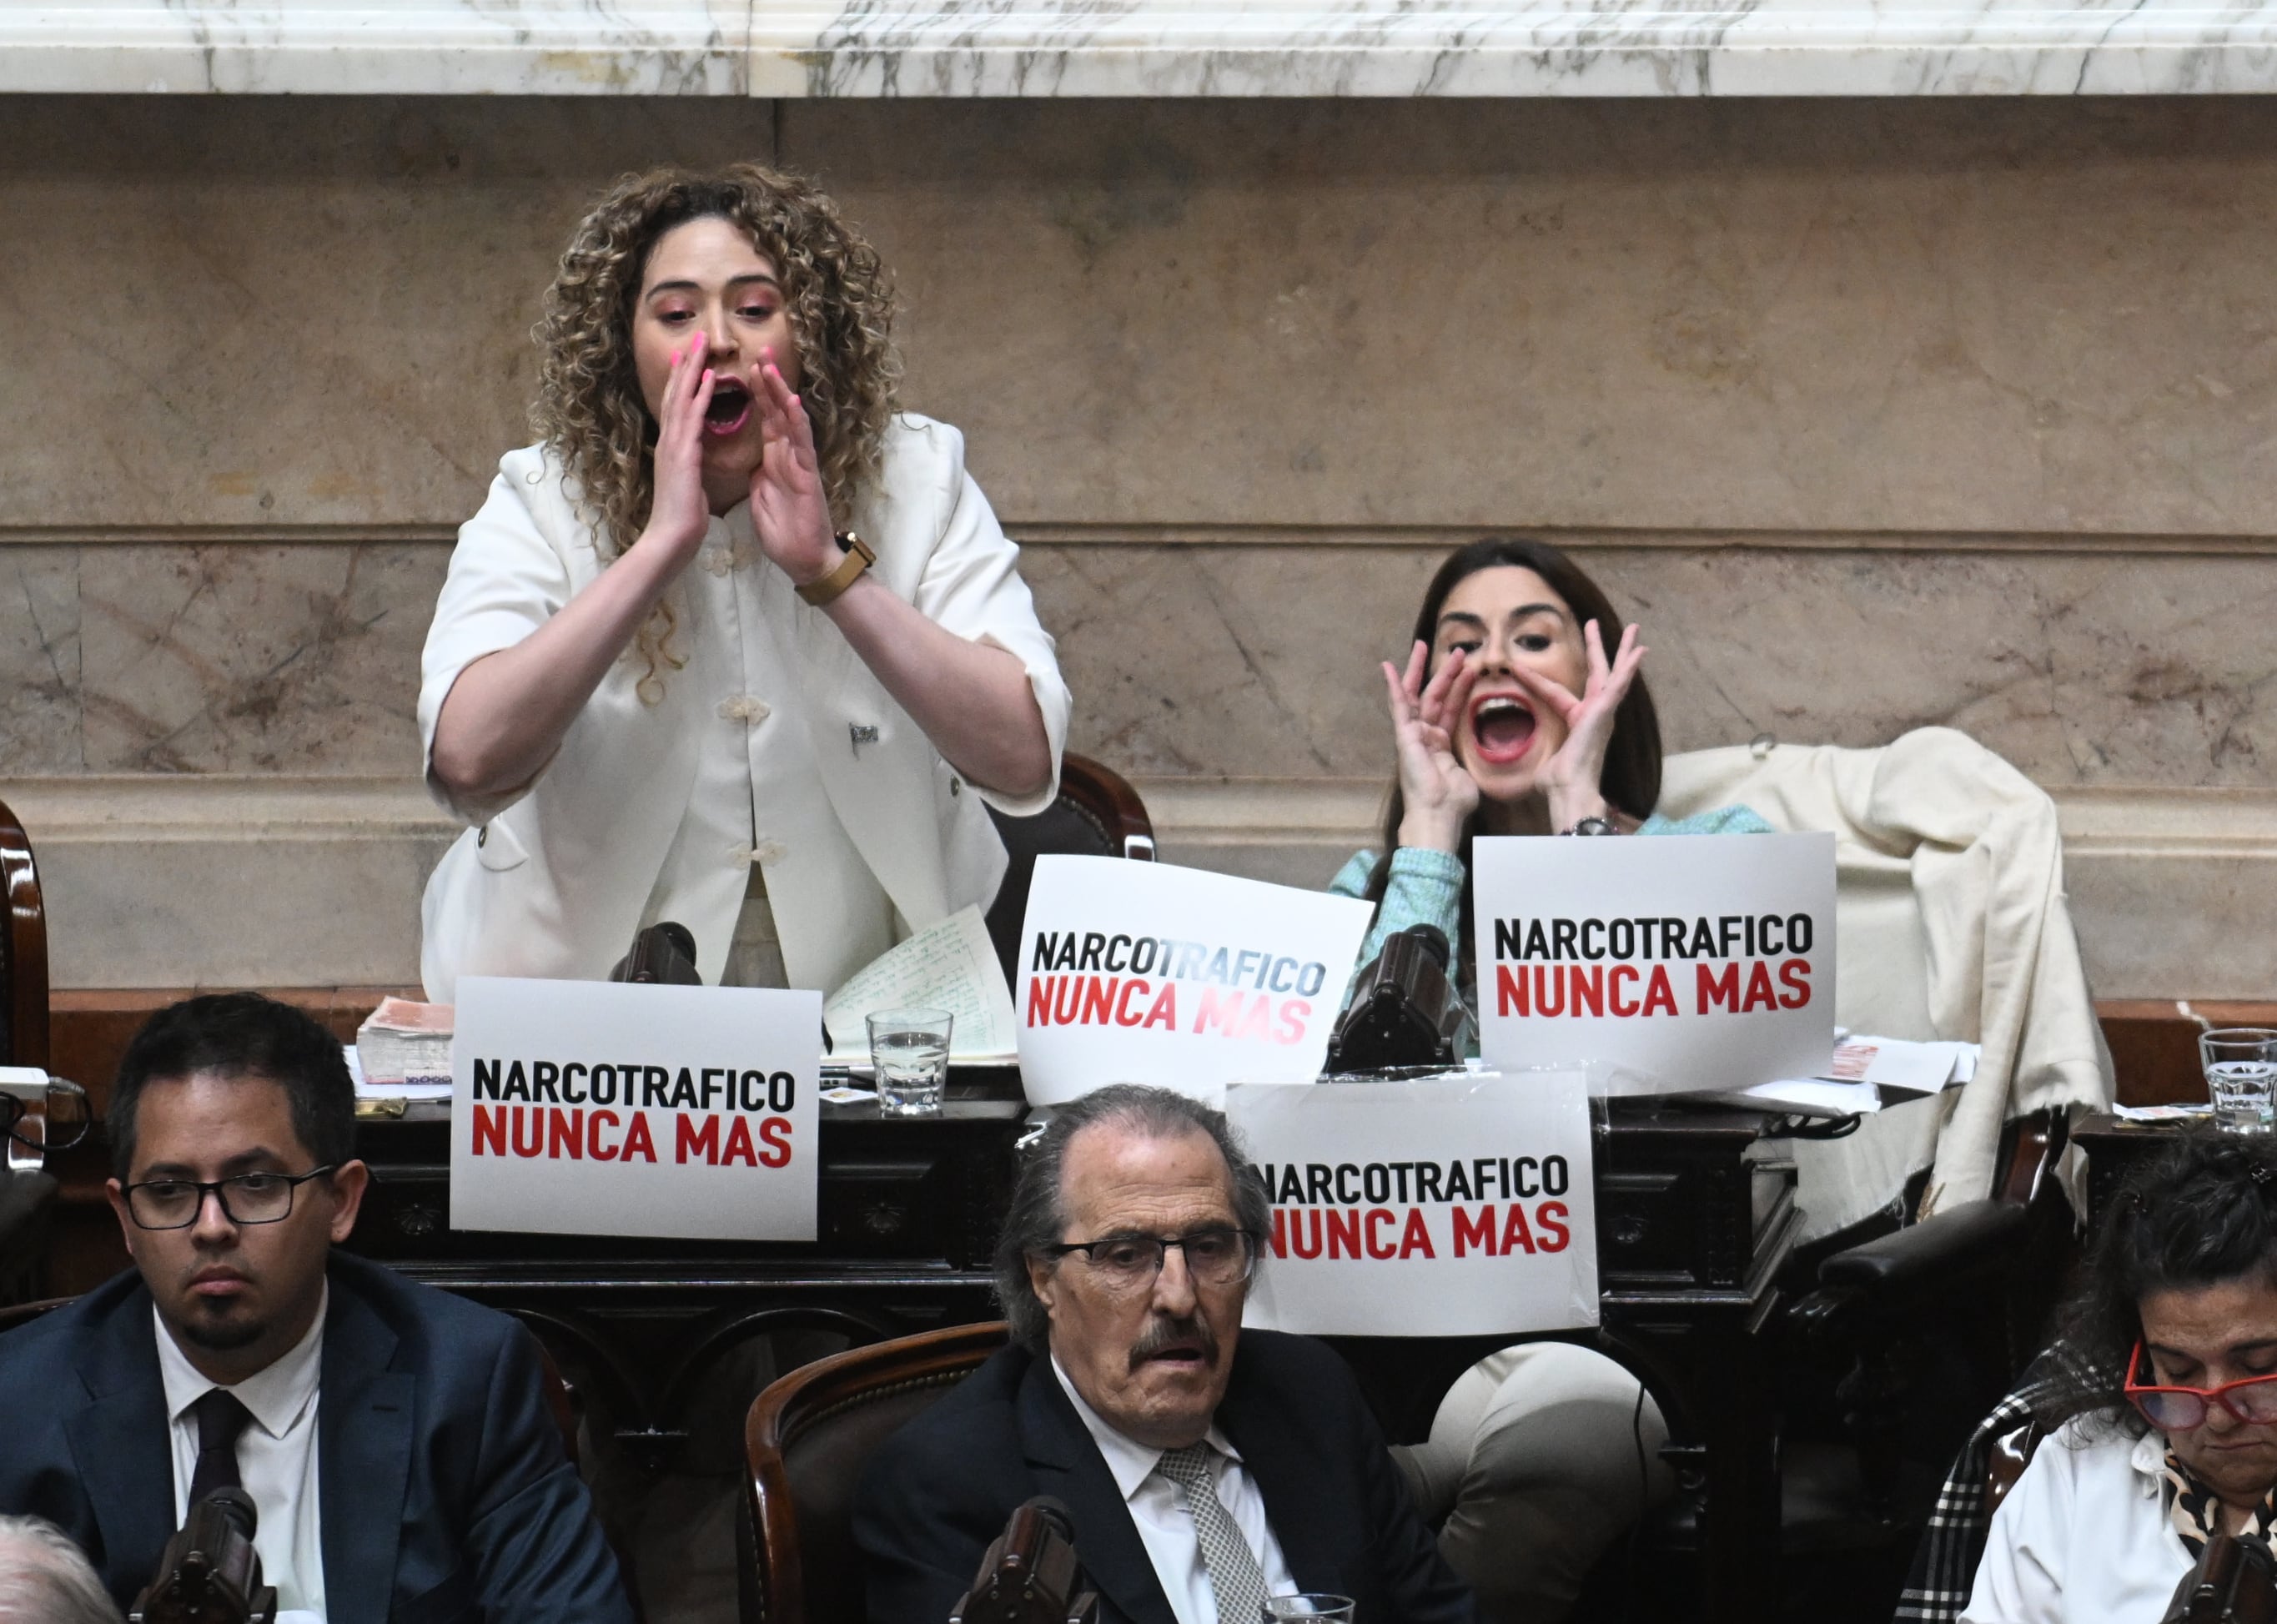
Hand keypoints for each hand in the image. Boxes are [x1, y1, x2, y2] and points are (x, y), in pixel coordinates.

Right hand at [633, 340, 718, 571]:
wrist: (671, 539)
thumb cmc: (681, 519)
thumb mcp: (686, 485)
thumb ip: (688, 467)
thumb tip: (692, 459)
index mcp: (671, 448)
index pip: (676, 407)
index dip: (682, 381)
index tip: (688, 357)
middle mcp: (668, 441)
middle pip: (675, 393)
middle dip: (685, 364)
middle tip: (694, 335)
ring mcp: (673, 445)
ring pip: (681, 397)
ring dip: (692, 368)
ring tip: (701, 342)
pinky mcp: (682, 454)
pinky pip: (693, 418)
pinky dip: (700, 395)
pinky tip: (709, 376)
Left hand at [747, 348, 843, 587]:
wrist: (803, 559)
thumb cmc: (784, 531)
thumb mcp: (761, 495)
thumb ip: (757, 473)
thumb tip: (749, 459)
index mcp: (774, 458)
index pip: (763, 417)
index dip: (753, 392)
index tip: (742, 367)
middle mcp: (788, 453)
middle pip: (776, 409)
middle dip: (767, 380)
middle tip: (757, 350)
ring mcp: (800, 461)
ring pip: (790, 418)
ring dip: (780, 391)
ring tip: (769, 366)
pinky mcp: (808, 474)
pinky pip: (803, 442)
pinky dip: (797, 421)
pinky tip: (791, 401)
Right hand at [1384, 641, 1479, 853]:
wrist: (1439, 815)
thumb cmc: (1453, 803)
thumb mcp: (1468, 774)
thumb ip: (1467, 759)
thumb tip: (1474, 761)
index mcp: (1439, 745)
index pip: (1449, 709)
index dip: (1458, 689)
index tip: (1468, 670)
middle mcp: (1425, 736)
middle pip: (1434, 696)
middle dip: (1444, 672)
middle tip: (1455, 649)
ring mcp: (1413, 735)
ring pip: (1420, 695)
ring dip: (1427, 670)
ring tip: (1431, 646)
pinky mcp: (1405, 736)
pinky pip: (1399, 707)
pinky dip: (1394, 686)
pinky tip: (1390, 667)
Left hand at [1510, 619, 1646, 831]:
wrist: (1568, 787)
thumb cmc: (1556, 782)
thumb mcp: (1542, 762)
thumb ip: (1541, 760)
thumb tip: (1528, 779)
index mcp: (1578, 722)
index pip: (1556, 693)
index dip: (1534, 681)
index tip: (1518, 668)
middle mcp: (1595, 714)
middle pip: (1598, 673)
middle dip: (1598, 649)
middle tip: (1595, 624)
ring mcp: (1603, 711)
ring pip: (1614, 673)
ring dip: (1624, 650)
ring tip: (1635, 628)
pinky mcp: (1606, 710)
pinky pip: (1620, 684)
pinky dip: (1630, 667)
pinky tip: (1640, 650)